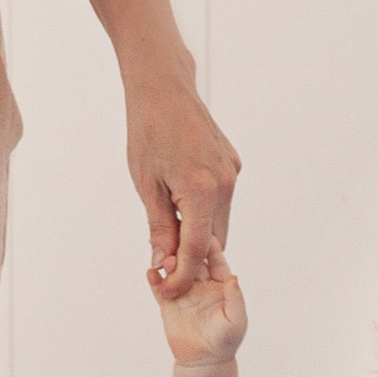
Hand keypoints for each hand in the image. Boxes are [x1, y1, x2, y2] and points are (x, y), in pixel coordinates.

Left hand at [128, 71, 240, 296]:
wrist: (163, 87)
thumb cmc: (148, 130)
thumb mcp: (146, 184)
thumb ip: (160, 226)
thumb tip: (164, 262)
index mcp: (202, 189)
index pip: (199, 248)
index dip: (183, 275)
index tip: (169, 289)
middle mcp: (225, 182)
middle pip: (215, 238)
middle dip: (193, 259)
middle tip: (166, 272)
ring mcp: (231, 171)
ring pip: (219, 219)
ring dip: (199, 234)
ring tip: (170, 242)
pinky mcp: (231, 162)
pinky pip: (221, 199)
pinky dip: (204, 211)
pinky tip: (182, 210)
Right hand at [157, 238, 248, 363]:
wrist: (204, 362)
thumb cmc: (225, 341)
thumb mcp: (236, 320)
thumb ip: (235, 299)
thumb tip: (234, 277)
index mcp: (220, 283)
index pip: (215, 258)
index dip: (210, 246)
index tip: (203, 233)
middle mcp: (200, 283)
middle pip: (191, 259)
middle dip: (185, 248)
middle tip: (178, 239)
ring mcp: (183, 291)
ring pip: (174, 270)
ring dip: (169, 262)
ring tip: (166, 259)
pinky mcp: (168, 304)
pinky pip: (159, 288)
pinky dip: (154, 280)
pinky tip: (150, 273)